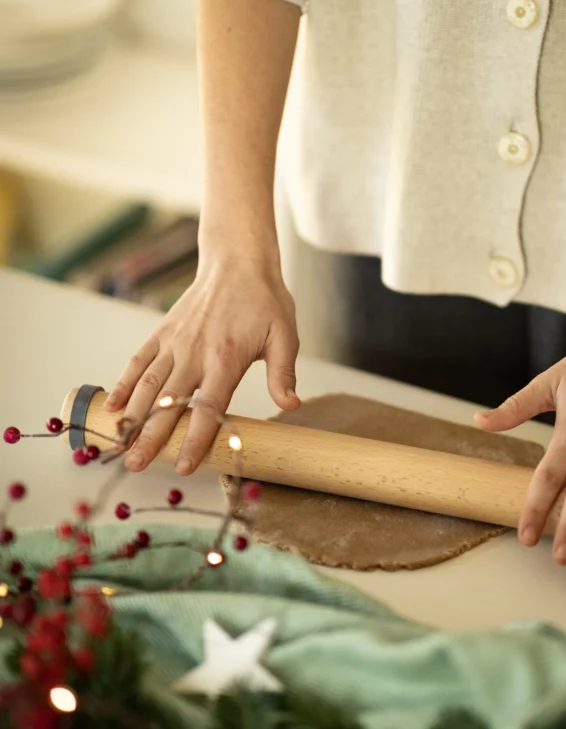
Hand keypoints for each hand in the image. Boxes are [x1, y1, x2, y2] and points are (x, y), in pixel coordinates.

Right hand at [104, 257, 299, 474]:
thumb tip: (290, 405)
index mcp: (225, 359)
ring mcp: (174, 342)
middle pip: (169, 403)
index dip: (194, 440)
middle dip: (150, 437)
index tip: (184, 466)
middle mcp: (194, 353)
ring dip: (131, 416)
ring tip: (117, 445)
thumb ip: (282, 373)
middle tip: (135, 466)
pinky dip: (122, 383)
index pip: (208, 408)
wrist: (237, 261)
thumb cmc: (264, 301)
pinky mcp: (162, 332)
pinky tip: (111, 407)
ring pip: (147, 385)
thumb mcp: (284, 336)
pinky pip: (139, 361)